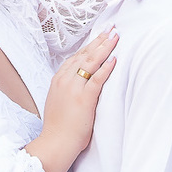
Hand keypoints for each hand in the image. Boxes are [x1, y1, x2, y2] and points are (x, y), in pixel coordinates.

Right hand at [27, 27, 117, 171]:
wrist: (55, 142)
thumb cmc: (58, 127)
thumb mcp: (58, 102)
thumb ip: (67, 90)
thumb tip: (78, 86)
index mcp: (58, 80)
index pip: (75, 57)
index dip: (89, 46)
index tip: (99, 36)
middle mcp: (64, 80)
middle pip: (84, 55)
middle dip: (99, 41)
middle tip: (111, 29)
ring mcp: (74, 88)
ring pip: (91, 62)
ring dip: (104, 48)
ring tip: (115, 37)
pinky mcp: (84, 98)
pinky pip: (97, 78)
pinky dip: (106, 67)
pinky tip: (114, 59)